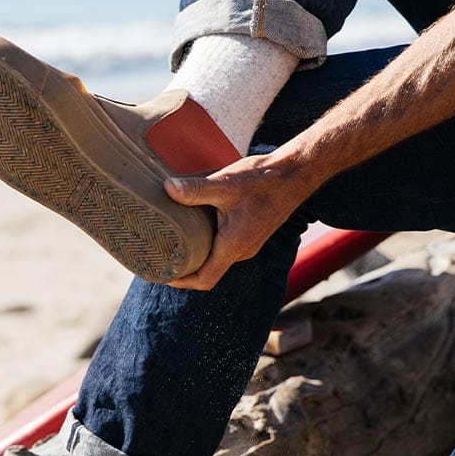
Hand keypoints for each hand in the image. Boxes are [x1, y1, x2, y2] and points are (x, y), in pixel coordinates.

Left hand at [164, 154, 308, 290]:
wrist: (295, 174)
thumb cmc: (263, 181)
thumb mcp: (225, 184)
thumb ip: (195, 189)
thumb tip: (167, 188)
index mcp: (233, 247)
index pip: (204, 280)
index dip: (181, 282)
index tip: (161, 273)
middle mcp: (241, 252)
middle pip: (207, 271)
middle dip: (183, 266)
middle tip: (159, 255)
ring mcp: (248, 244)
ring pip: (216, 257)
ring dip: (196, 253)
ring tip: (172, 241)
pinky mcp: (250, 234)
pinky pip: (225, 246)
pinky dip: (207, 242)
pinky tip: (195, 226)